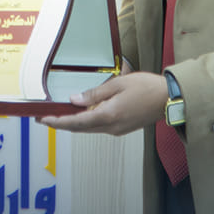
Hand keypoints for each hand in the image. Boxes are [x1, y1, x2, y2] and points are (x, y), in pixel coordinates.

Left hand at [40, 70, 167, 135]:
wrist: (169, 99)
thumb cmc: (147, 88)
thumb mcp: (118, 84)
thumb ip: (95, 93)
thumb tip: (75, 100)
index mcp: (108, 115)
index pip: (76, 122)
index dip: (57, 122)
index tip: (44, 120)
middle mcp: (111, 127)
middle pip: (80, 128)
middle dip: (61, 124)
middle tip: (45, 118)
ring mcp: (117, 130)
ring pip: (88, 129)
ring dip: (73, 124)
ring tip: (58, 116)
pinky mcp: (122, 128)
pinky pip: (98, 127)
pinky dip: (85, 122)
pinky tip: (80, 115)